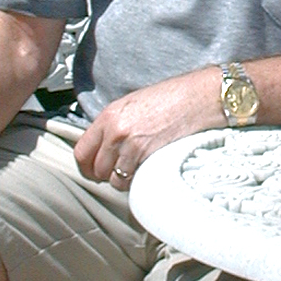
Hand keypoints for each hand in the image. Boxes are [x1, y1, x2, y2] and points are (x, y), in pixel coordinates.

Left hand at [73, 66, 221, 189]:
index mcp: (109, 116)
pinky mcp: (147, 156)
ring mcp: (131, 145)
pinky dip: (138, 182)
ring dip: (124, 180)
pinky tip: (147, 172)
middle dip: (107, 175)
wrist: (198, 98)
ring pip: (114, 180)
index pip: (82, 151)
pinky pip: (133, 182)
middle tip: (121, 172)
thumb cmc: (173, 99)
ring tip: (137, 171)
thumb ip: (116, 125)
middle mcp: (115, 131)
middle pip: (96, 169)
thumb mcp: (135, 105)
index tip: (93, 170)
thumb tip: (107, 147)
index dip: (87, 166)